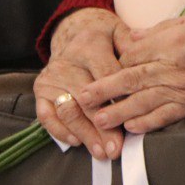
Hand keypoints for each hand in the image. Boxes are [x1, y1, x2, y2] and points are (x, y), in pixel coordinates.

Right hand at [35, 8, 128, 159]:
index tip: (131, 119)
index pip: (105, 76)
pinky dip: (60, 131)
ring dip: (85, 134)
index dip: (118, 99)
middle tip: (117, 147)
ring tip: (102, 151)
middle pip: (86, 99)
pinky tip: (77, 142)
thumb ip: (132, 46)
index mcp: (89, 46)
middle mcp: (66, 63)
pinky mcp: (40, 91)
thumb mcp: (119, 32)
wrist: (74, 34)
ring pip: (68, 111)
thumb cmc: (105, 38)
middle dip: (103, 126)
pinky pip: (46, 116)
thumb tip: (143, 63)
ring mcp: (50, 79)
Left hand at [78, 9, 184, 133]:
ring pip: (144, 102)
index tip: (104, 64)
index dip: (117, 59)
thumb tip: (133, 37)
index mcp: (173, 42)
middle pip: (131, 79)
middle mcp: (175, 67)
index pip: (134, 54)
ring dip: (119, 111)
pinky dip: (149, 122)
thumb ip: (161, 29)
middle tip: (82, 98)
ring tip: (99, 119)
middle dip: (104, 90)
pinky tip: (134, 126)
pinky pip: (167, 115)